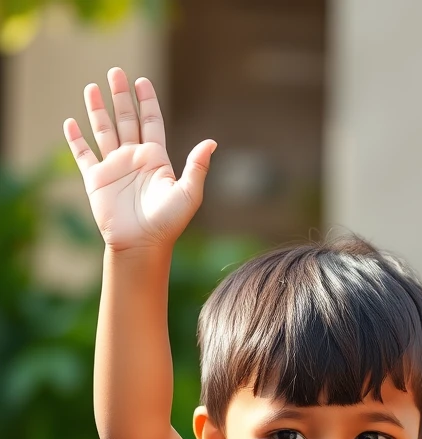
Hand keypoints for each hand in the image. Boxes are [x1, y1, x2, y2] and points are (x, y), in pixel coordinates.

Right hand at [63, 68, 215, 250]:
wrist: (142, 243)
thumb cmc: (168, 221)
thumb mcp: (188, 192)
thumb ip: (197, 166)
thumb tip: (211, 142)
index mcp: (156, 159)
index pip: (151, 123)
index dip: (147, 102)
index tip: (142, 82)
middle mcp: (134, 159)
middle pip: (126, 119)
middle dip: (121, 96)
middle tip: (116, 72)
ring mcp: (114, 167)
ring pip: (104, 130)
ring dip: (98, 109)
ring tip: (92, 87)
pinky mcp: (95, 179)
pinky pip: (83, 154)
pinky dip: (76, 139)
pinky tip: (71, 122)